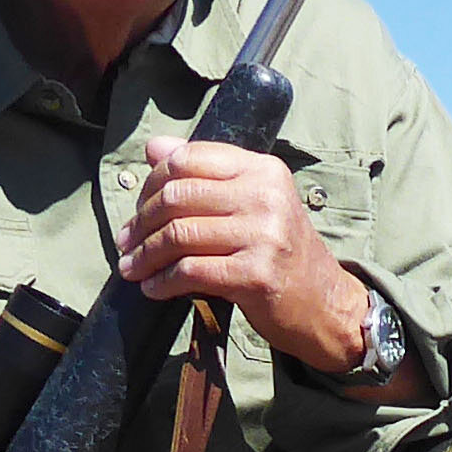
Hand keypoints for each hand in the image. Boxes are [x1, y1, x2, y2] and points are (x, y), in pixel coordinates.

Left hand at [117, 135, 373, 372]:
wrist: (326, 304)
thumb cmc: (281, 252)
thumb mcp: (253, 202)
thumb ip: (207, 174)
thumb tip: (154, 147)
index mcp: (263, 169)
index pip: (189, 159)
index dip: (152, 182)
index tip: (139, 208)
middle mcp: (265, 196)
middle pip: (177, 196)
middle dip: (141, 222)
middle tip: (126, 242)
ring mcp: (263, 235)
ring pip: (179, 235)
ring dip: (145, 254)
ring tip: (132, 267)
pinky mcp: (256, 274)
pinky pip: (190, 272)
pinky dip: (162, 282)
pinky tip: (152, 288)